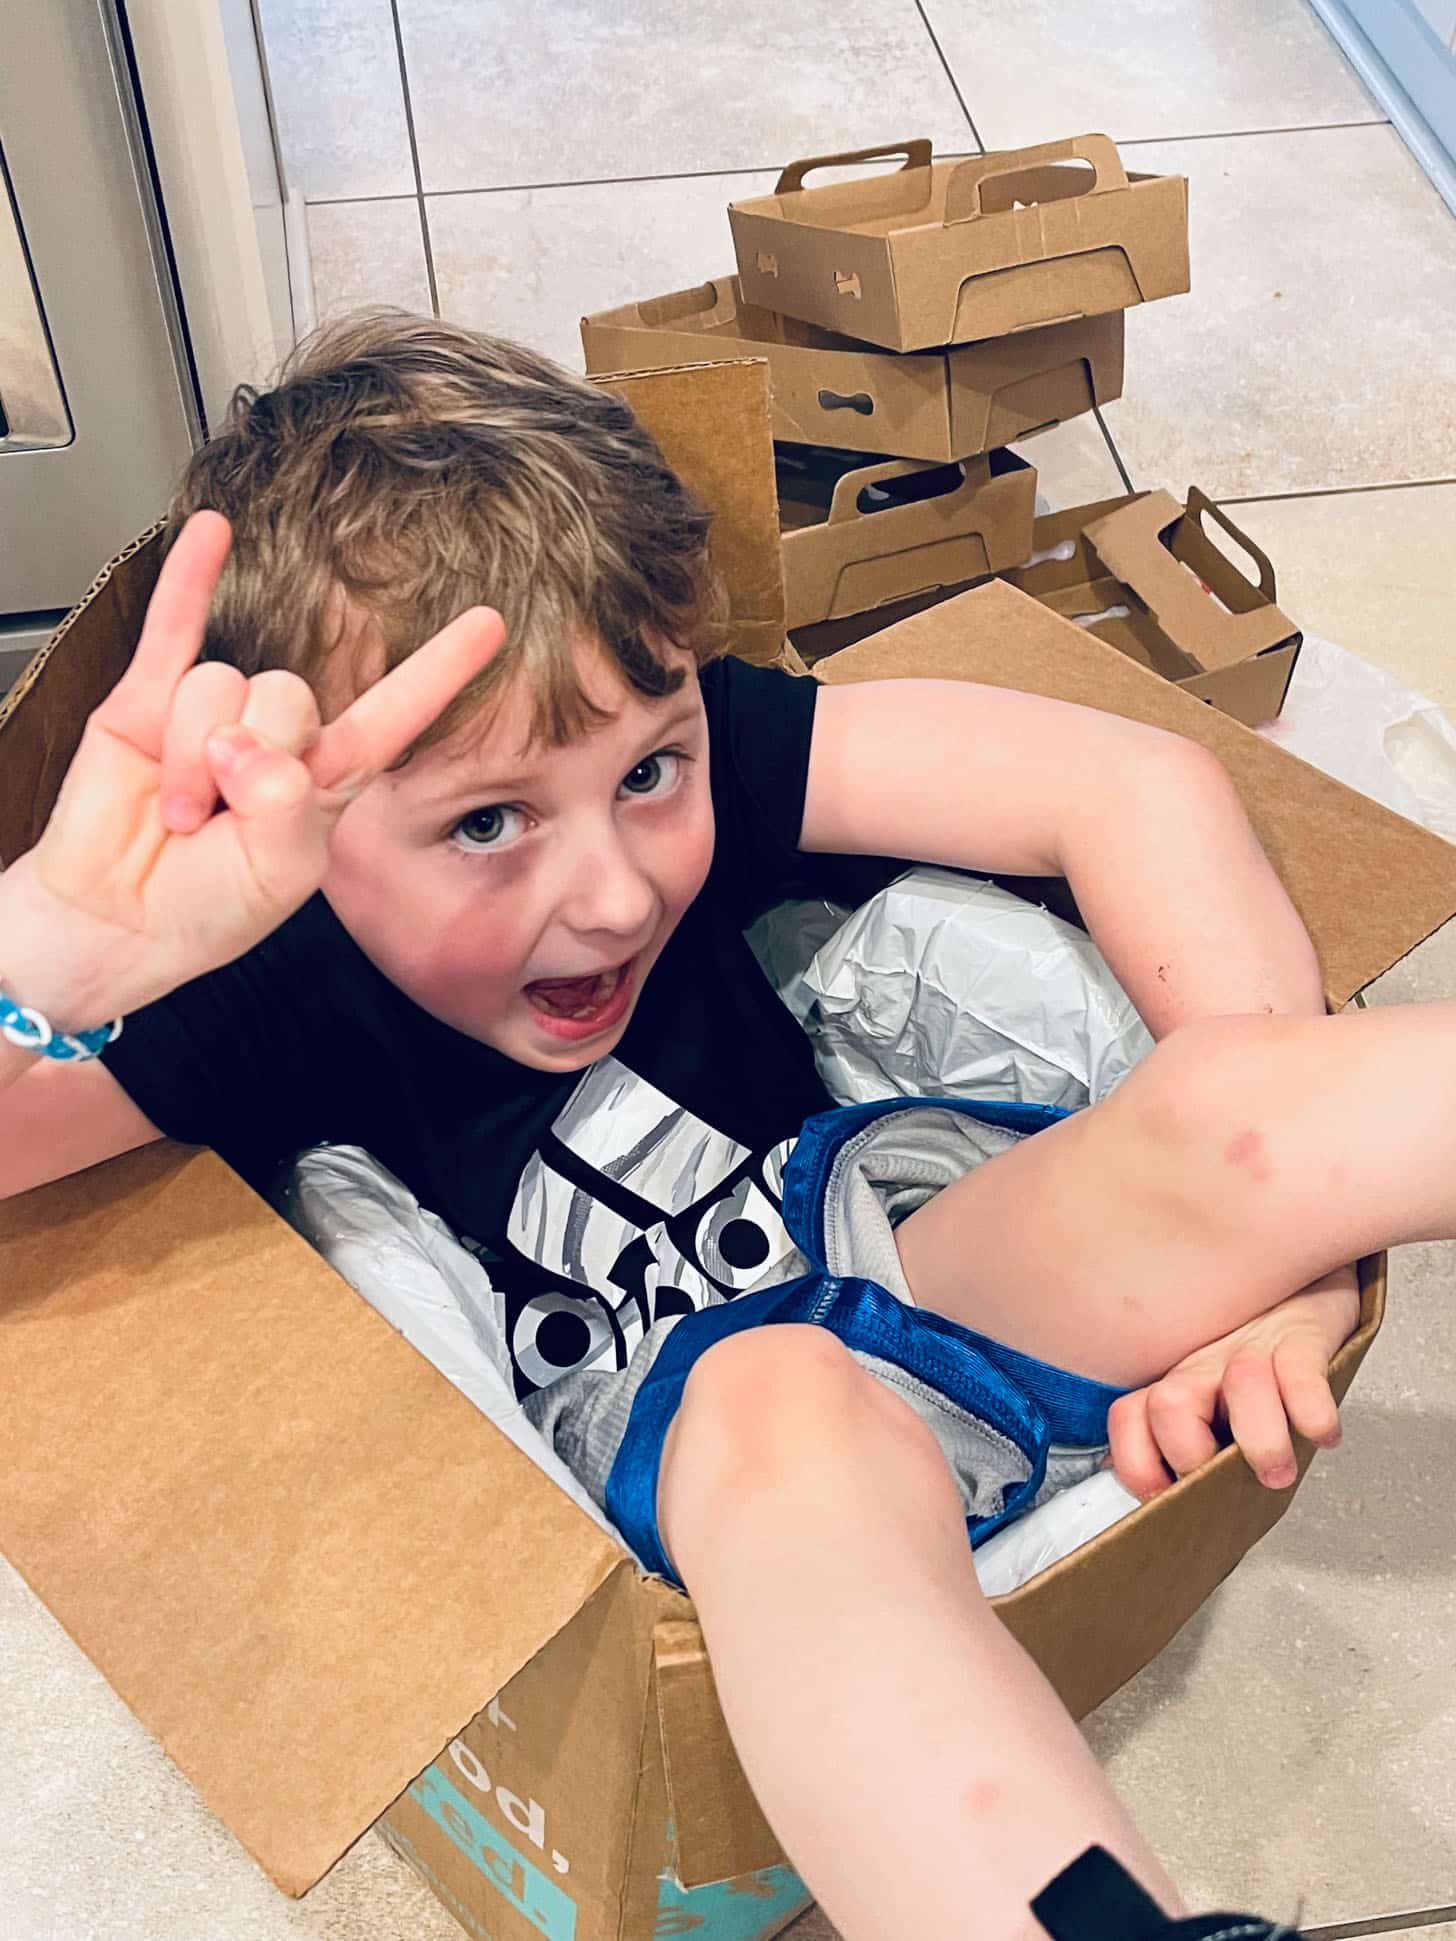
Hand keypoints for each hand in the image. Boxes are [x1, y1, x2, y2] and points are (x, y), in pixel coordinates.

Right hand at [0, 511, 503, 1030]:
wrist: (116, 920)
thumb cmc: (203, 910)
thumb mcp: (276, 876)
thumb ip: (285, 808)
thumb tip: (242, 744)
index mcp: (324, 781)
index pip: (393, 714)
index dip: (440, 671)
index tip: (490, 625)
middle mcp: (275, 739)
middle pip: (287, 692)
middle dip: (249, 757)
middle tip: (220, 815)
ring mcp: (213, 713)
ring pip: (218, 685)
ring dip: (190, 756)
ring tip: (178, 808)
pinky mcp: (146, 699)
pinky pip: (175, 626)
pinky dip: (191, 578)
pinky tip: (213, 532)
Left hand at [1107, 1265, 1360, 1495]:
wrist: (1301, 1285)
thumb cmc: (1256, 1355)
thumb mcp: (1215, 1396)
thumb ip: (1192, 1440)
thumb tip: (1172, 1494)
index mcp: (1178, 1384)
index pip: (1129, 1419)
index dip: (1138, 1464)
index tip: (1166, 1496)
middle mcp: (1205, 1366)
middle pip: (1170, 1405)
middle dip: (1193, 1456)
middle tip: (1224, 1486)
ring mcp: (1252, 1348)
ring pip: (1240, 1385)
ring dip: (1261, 1442)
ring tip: (1278, 1472)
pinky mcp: (1302, 1338)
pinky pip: (1302, 1372)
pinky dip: (1314, 1413)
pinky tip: (1321, 1434)